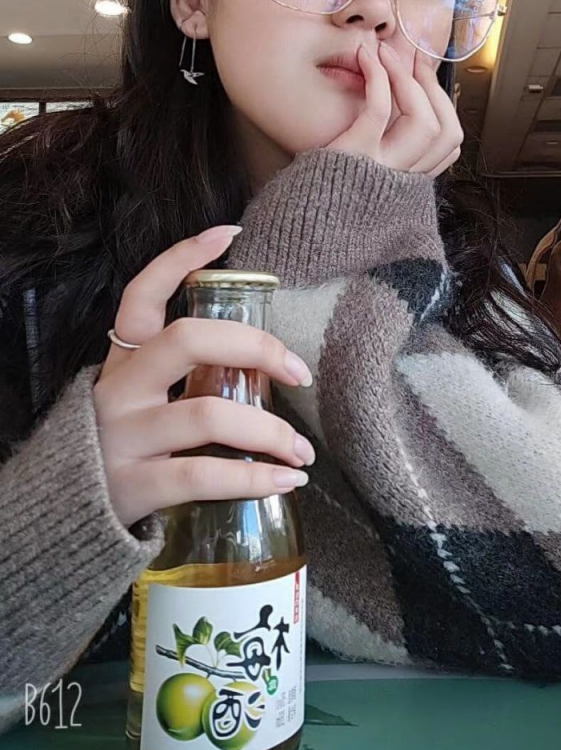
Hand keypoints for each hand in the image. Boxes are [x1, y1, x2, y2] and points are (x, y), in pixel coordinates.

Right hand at [93, 225, 315, 528]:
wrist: (69, 515)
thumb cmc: (128, 445)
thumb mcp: (142, 397)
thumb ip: (184, 374)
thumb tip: (264, 357)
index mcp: (124, 361)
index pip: (143, 295)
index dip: (181, 258)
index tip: (228, 234)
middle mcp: (119, 390)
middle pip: (187, 341)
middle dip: (255, 348)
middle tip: (299, 372)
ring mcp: (122, 437)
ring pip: (208, 415)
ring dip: (270, 431)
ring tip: (303, 449)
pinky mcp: (132, 487)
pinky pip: (204, 477)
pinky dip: (255, 478)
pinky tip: (288, 479)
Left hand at [327, 42, 462, 176]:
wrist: (294, 213)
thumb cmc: (323, 185)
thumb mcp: (365, 171)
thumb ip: (388, 149)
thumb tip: (405, 100)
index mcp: (407, 184)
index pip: (449, 145)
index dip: (443, 105)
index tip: (424, 76)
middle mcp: (402, 181)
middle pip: (443, 132)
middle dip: (431, 87)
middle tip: (412, 57)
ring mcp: (382, 168)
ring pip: (423, 122)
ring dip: (408, 79)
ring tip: (386, 54)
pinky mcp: (356, 154)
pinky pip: (379, 109)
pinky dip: (378, 76)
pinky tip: (366, 58)